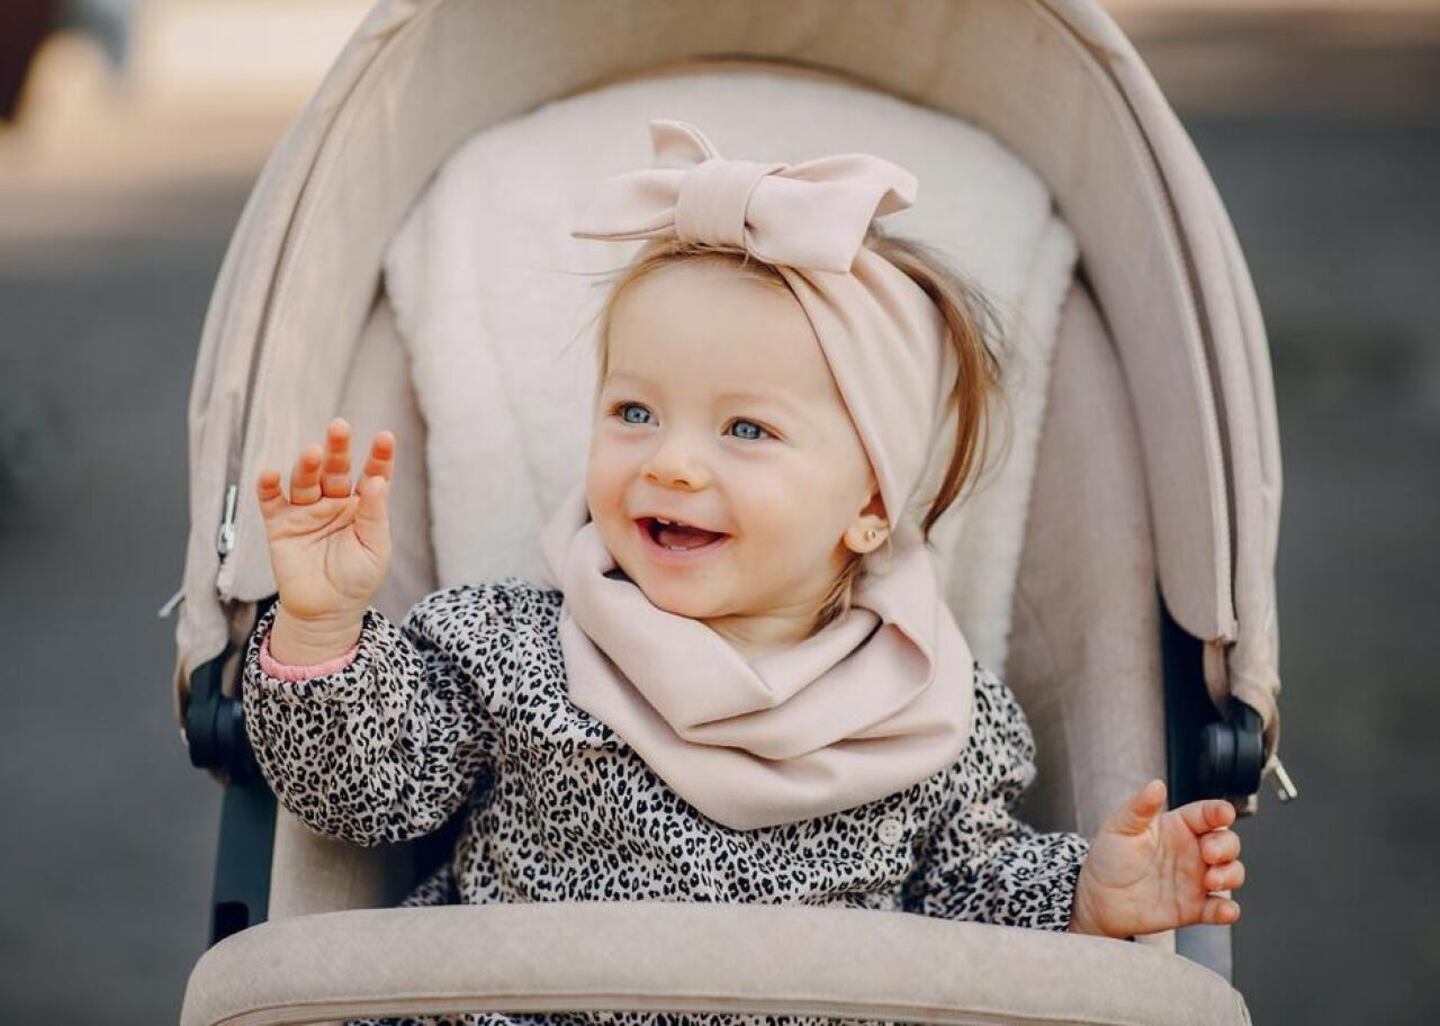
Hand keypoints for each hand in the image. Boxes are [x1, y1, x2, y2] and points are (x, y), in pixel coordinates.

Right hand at [256, 418, 395, 632]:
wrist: (326, 612)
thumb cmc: (357, 579)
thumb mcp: (375, 547)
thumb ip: (375, 515)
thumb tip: (377, 481)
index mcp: (362, 505)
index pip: (372, 474)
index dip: (379, 456)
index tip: (386, 438)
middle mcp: (333, 501)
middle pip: (336, 468)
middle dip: (338, 448)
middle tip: (339, 427)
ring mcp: (306, 510)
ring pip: (305, 480)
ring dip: (306, 465)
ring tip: (312, 452)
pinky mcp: (280, 524)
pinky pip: (272, 501)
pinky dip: (268, 486)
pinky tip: (270, 474)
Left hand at [1067, 778, 1243, 938]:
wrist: (1098, 898)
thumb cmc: (1110, 857)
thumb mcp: (1120, 827)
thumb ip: (1140, 807)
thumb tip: (1156, 785)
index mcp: (1177, 827)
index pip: (1207, 814)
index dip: (1219, 812)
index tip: (1224, 814)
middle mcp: (1192, 851)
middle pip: (1227, 842)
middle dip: (1226, 846)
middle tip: (1208, 853)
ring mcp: (1196, 880)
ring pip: (1231, 873)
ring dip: (1230, 875)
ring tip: (1212, 880)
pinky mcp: (1195, 908)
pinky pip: (1221, 909)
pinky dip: (1228, 910)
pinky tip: (1223, 910)